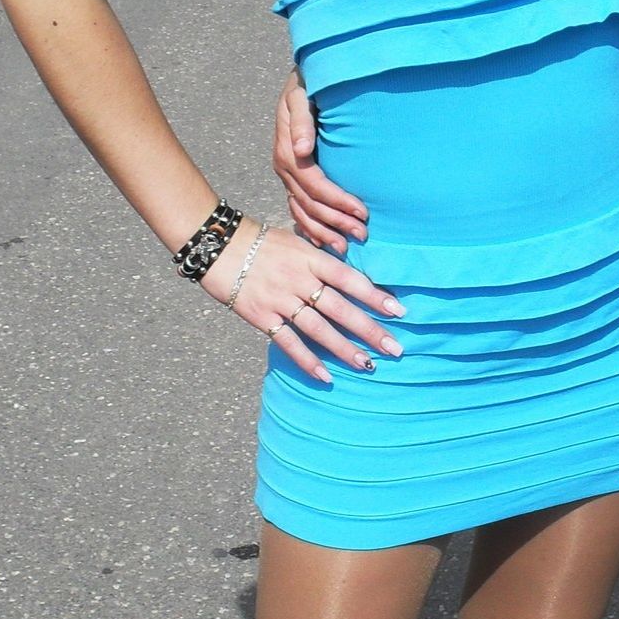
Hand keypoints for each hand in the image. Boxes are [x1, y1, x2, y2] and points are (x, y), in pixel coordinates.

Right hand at [200, 220, 403, 382]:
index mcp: (310, 259)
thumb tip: (353, 278)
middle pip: (340, 308)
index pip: (349, 279)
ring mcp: (280, 300)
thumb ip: (322, 261)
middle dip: (369, 330)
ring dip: (344, 349)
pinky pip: (287, 342)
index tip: (399, 311)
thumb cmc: (263, 242)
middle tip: (394, 348)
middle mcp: (298, 280)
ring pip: (318, 329)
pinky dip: (307, 360)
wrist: (219, 246)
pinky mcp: (261, 317)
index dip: (374, 296)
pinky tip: (325, 376)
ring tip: (367, 364)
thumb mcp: (297, 243)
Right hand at [272, 68, 369, 253]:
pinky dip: (310, 228)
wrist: (299, 81)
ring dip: (323, 231)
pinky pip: (297, 209)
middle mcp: (284, 167)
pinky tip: (322, 243)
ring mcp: (287, 175)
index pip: (314, 184)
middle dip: (336, 222)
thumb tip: (302, 149)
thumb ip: (301, 120)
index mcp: (287, 151)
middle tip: (362, 235)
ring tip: (346, 248)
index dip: (337, 201)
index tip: (362, 212)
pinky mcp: (292, 178)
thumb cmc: (306, 85)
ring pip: (302, 211)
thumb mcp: (300, 95)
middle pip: (309, 204)